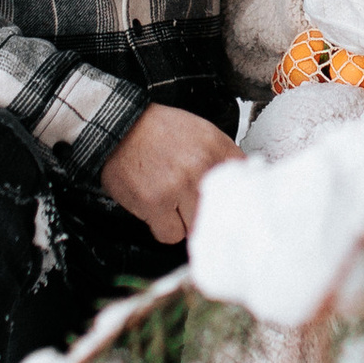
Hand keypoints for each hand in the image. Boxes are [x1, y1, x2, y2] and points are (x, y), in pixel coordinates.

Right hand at [99, 101, 239, 246]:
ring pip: (197, 227)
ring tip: (171, 201)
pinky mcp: (155, 203)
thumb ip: (222, 158)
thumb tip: (243, 185)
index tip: (230, 207)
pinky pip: (171, 234)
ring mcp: (178, 185)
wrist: (119, 127)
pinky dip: (163, 227)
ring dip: (184, 221)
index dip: (236, 201)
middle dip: (206, 211)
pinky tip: (157, 209)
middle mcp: (200, 165)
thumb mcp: (199, 132)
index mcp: (215, 146)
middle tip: (191, 202)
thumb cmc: (156, 131)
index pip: (245, 186)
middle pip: (220, 212)